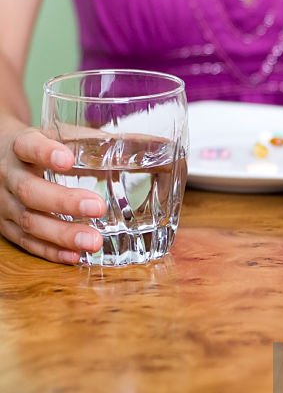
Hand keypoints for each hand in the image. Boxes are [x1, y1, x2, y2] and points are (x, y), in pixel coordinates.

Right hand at [0, 123, 104, 264]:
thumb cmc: (40, 146)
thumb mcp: (59, 136)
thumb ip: (96, 143)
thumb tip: (156, 146)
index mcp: (19, 146)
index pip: (27, 146)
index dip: (44, 152)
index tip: (67, 158)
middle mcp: (7, 175)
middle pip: (29, 190)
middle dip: (63, 201)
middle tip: (98, 207)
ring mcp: (3, 204)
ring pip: (29, 221)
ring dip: (62, 234)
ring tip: (94, 242)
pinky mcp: (6, 227)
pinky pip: (27, 243)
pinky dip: (51, 251)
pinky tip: (75, 256)